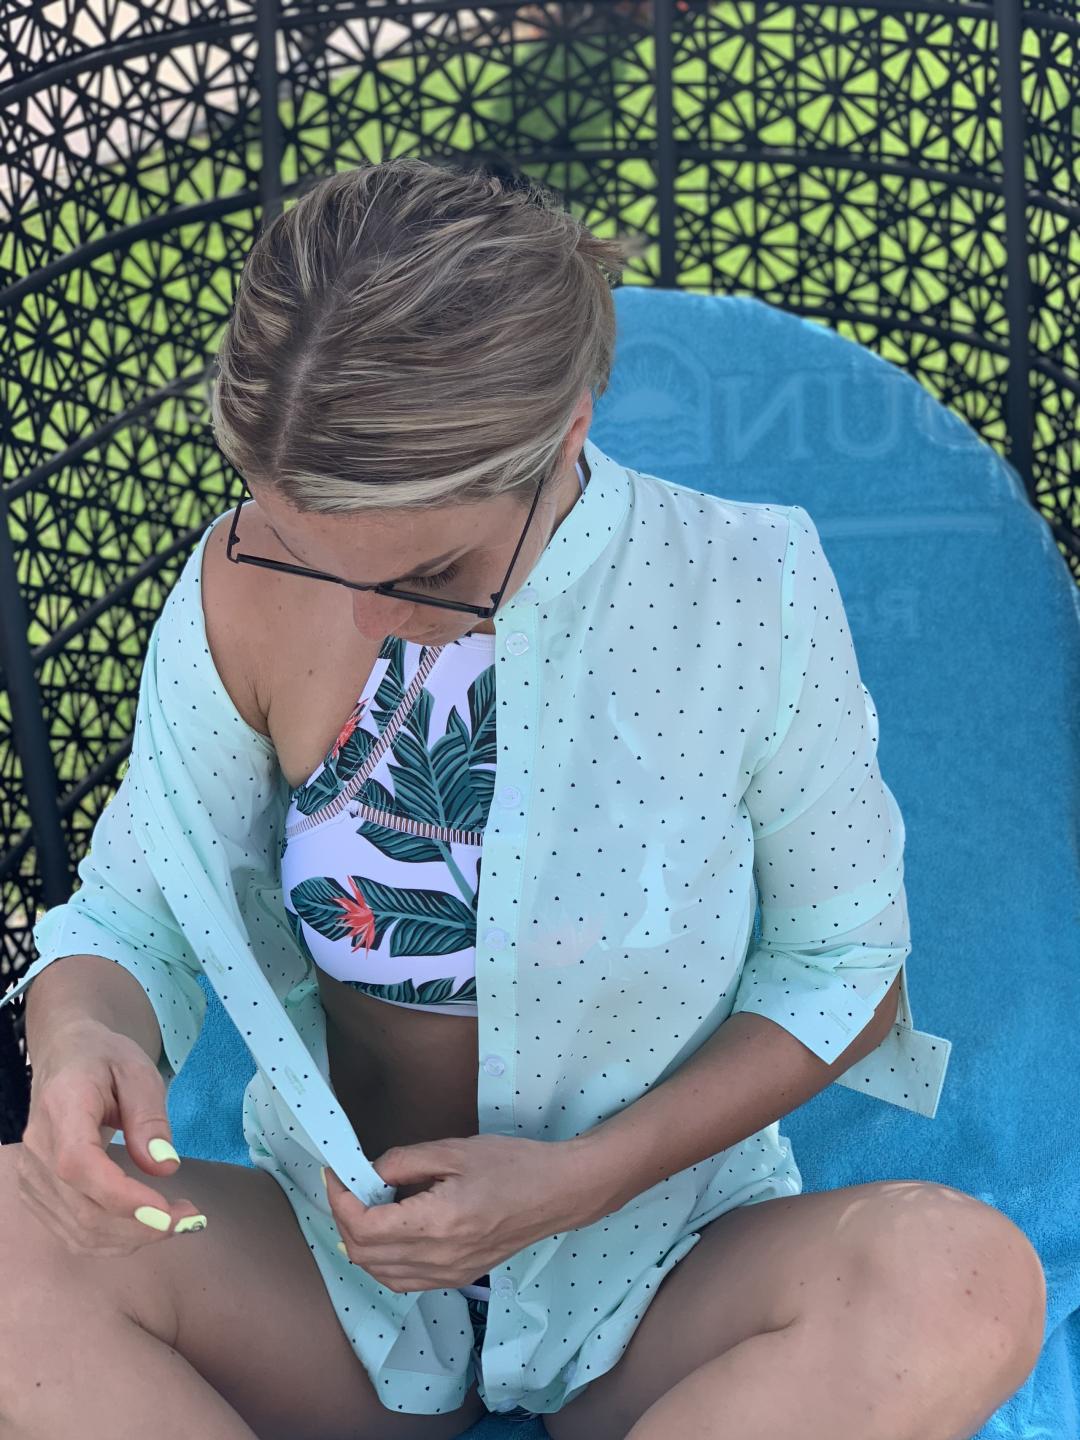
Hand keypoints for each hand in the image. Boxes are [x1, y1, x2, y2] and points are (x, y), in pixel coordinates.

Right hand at [18, 1020, 206, 1256]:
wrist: (63, 1057)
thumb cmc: (103, 1059)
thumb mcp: (137, 1069)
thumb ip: (150, 1116)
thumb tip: (165, 1167)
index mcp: (62, 1107)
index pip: (78, 1165)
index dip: (121, 1196)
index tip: (166, 1209)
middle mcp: (38, 1149)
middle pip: (82, 1210)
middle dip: (142, 1226)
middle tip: (191, 1218)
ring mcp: (32, 1177)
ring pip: (79, 1232)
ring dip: (133, 1239)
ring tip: (177, 1221)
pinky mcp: (36, 1194)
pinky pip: (72, 1233)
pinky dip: (113, 1241)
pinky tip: (145, 1225)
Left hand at [324, 1133, 594, 1291]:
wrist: (556, 1193)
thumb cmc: (511, 1164)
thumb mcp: (454, 1150)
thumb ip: (405, 1162)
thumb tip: (369, 1173)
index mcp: (437, 1222)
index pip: (365, 1227)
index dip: (340, 1201)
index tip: (334, 1174)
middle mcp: (438, 1258)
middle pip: (365, 1255)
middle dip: (344, 1220)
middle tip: (345, 1186)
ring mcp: (448, 1275)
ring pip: (380, 1274)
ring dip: (360, 1244)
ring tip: (362, 1207)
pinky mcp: (457, 1279)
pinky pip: (403, 1281)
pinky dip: (382, 1261)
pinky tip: (388, 1232)